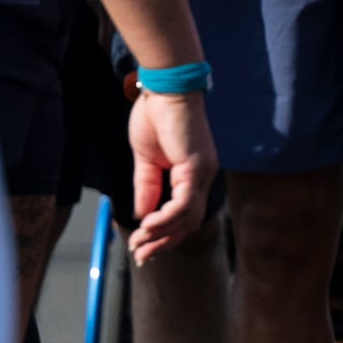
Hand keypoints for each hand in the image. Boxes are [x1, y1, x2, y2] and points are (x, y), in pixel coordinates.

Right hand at [127, 91, 216, 263]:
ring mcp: (203, 173)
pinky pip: (183, 204)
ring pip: (188, 218)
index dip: (165, 234)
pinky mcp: (196, 168)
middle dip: (164, 242)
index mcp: (193, 175)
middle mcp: (204, 177)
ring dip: (161, 234)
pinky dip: (166, 219)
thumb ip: (146, 187)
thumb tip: (142, 215)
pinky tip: (147, 226)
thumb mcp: (145, 159)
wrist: (164, 87)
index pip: (185, 215)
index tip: (142, 247)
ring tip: (139, 242)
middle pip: (189, 223)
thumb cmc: (155, 115)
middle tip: (140, 255)